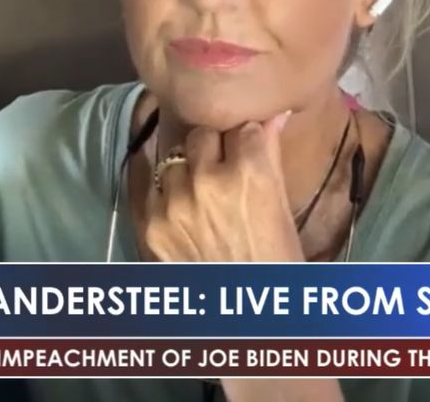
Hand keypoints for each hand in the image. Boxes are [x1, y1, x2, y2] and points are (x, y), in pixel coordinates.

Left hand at [142, 112, 303, 263]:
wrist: (248, 316)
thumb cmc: (275, 260)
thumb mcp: (280, 206)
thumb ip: (270, 152)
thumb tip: (273, 112)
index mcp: (250, 173)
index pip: (244, 127)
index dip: (247, 139)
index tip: (250, 150)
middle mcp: (207, 180)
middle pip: (202, 134)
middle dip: (214, 148)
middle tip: (224, 169)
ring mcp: (173, 203)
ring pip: (173, 157)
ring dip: (187, 170)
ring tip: (201, 192)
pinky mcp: (150, 224)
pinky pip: (149, 187)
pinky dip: (164, 193)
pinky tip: (180, 206)